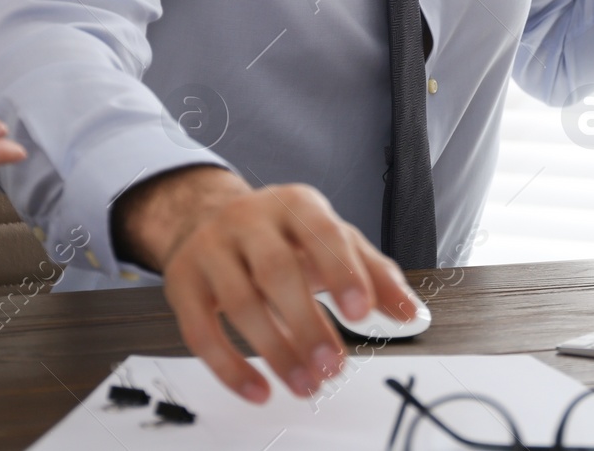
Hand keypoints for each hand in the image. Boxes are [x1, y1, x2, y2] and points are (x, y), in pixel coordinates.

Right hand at [114, 166, 418, 403]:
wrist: (207, 216)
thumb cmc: (282, 235)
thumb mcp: (332, 240)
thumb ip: (374, 274)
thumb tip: (410, 313)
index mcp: (295, 204)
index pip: (321, 233)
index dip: (342, 272)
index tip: (361, 313)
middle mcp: (249, 220)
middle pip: (276, 270)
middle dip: (307, 323)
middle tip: (332, 366)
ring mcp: (211, 248)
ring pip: (239, 302)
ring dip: (275, 350)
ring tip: (306, 383)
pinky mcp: (182, 282)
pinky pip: (200, 330)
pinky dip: (229, 367)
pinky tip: (259, 389)